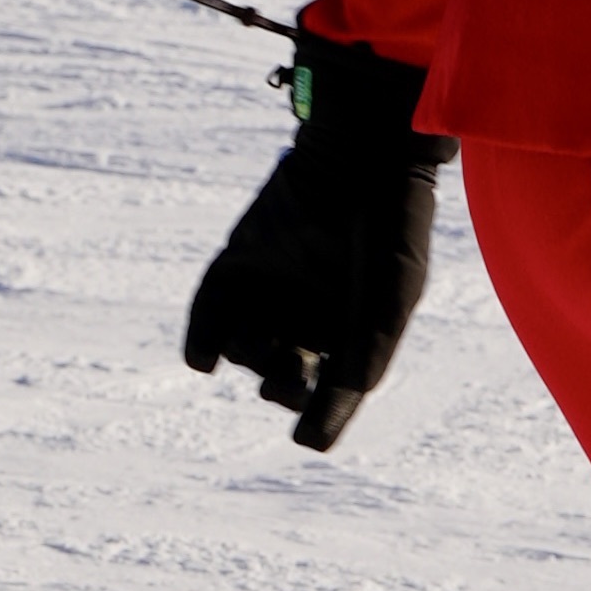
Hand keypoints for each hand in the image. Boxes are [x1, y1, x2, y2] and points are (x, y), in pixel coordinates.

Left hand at [183, 33, 450, 449]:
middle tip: (290, 375)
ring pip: (243, 351)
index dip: (318, 418)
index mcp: (350, 334)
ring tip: (267, 334)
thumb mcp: (387, 304)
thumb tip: (321, 428)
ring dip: (249, 355)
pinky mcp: (233, 266)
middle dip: (281, 385)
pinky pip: (207, 320)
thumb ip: (361, 364)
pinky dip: (200, 344)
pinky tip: (205, 358)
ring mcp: (268, 292)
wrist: (363, 152)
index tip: (308, 438)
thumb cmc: (389, 230)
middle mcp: (306, 317)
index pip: (328, 393)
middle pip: (280, 378)